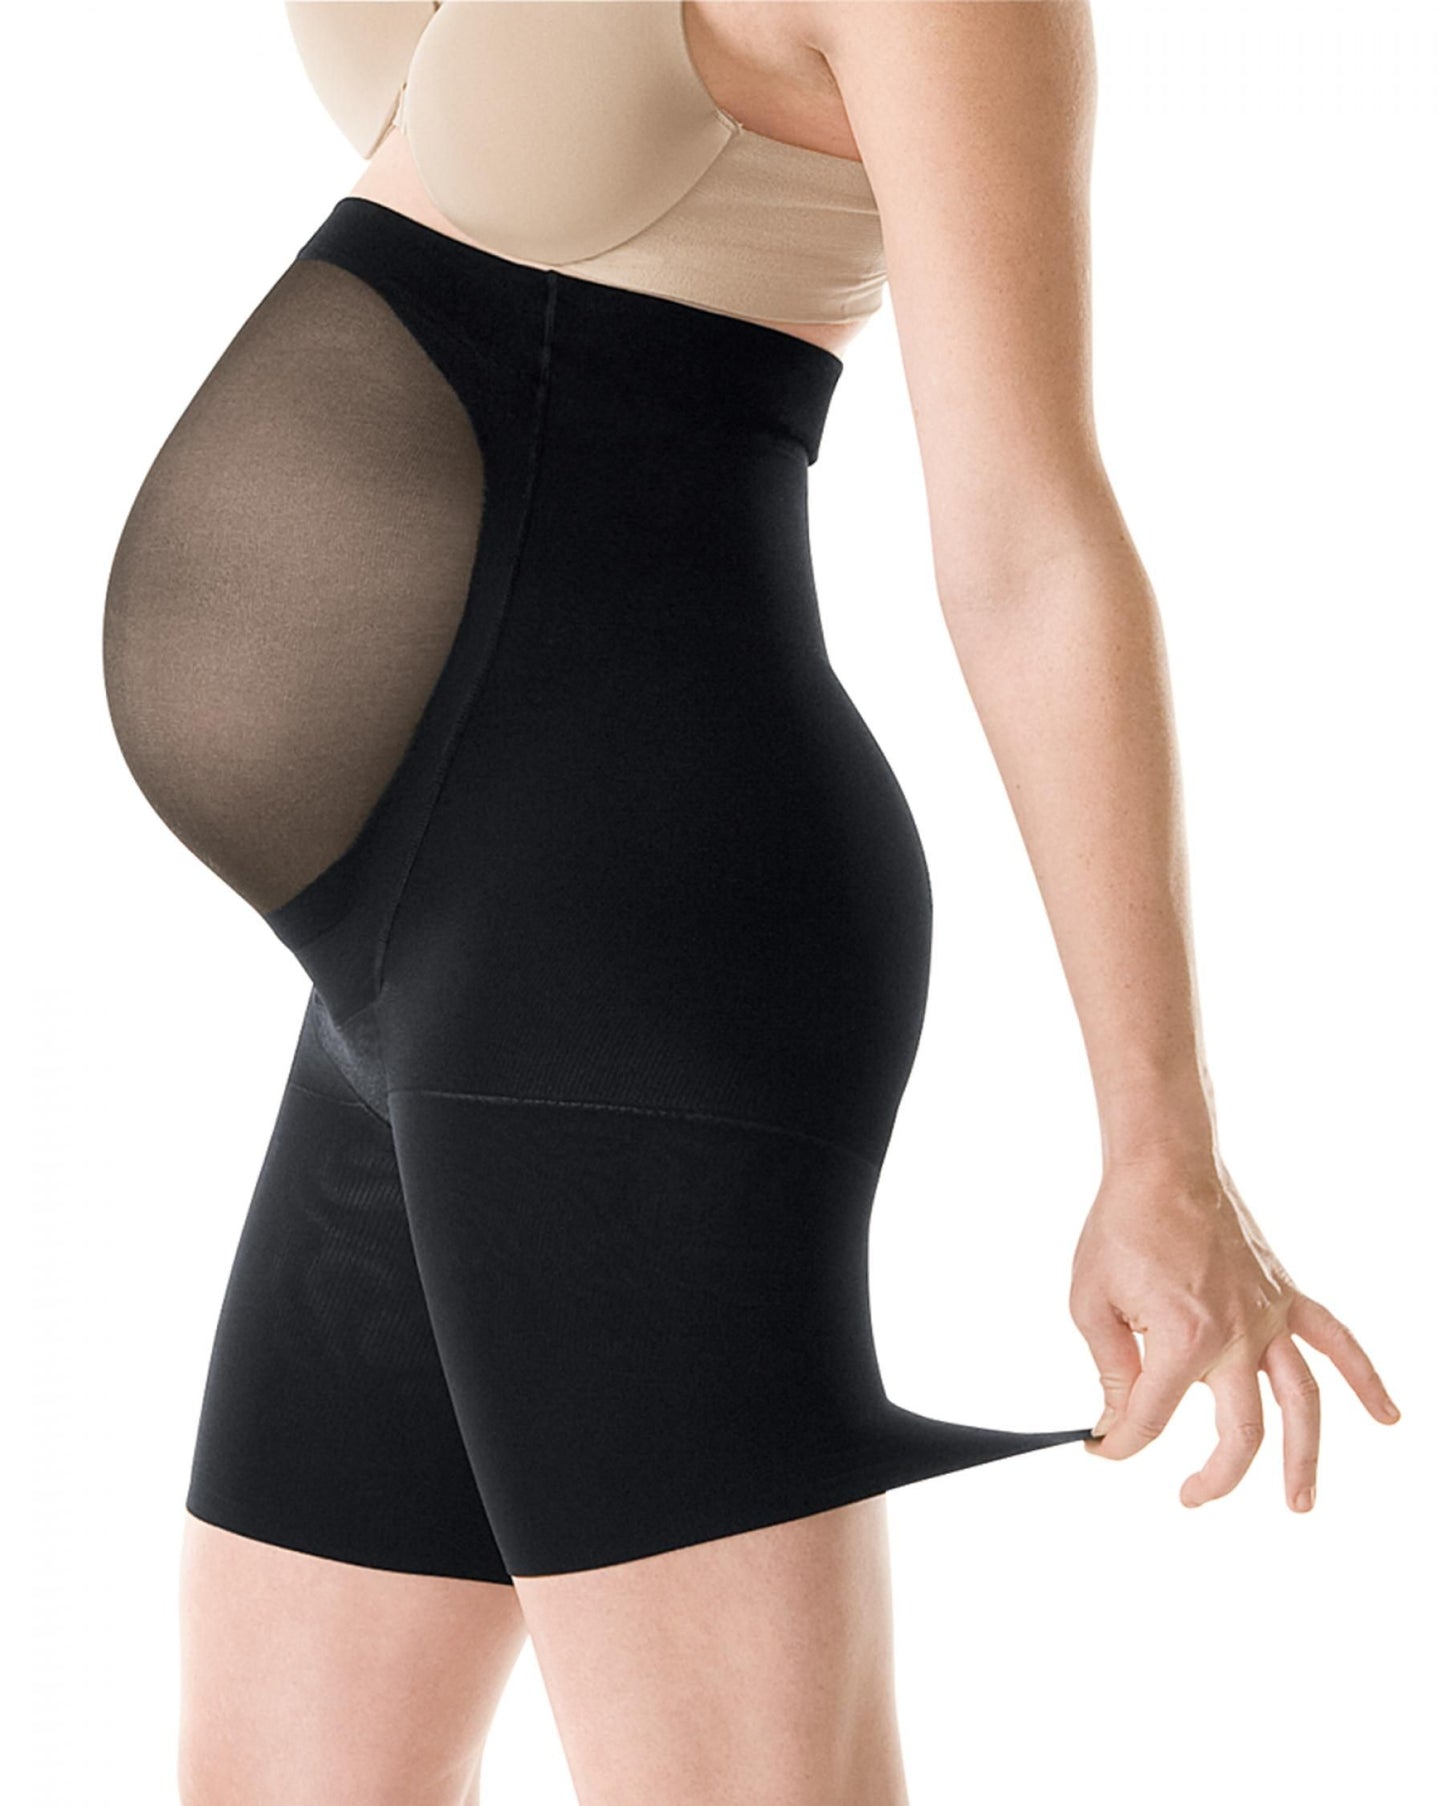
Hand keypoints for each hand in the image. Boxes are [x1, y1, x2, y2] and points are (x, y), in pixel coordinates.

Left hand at [1069, 1153, 1399, 1509]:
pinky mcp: (1286, 1295)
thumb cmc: (1123, 1226)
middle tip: (1190, 1496)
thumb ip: (1110, 1369)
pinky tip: (1388, 1416)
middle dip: (1213, 1476)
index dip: (1121, 1442)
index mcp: (1183, 1339)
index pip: (1152, 1418)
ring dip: (1304, 1459)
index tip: (1100, 1447)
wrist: (1163, 1165)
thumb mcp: (1091, 1302)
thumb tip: (1117, 1420)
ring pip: (1300, 1404)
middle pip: (1239, 1431)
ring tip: (1300, 1501)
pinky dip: (1366, 1380)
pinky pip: (1337, 1342)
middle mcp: (1237, 1335)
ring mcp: (1269, 1316)